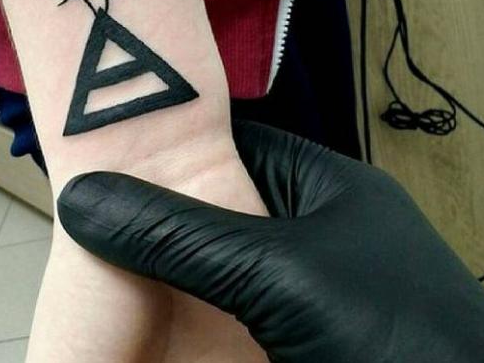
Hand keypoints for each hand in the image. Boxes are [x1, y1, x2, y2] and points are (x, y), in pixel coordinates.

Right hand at [58, 121, 483, 361]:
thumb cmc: (397, 337)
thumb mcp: (277, 273)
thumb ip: (180, 235)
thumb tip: (86, 199)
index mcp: (324, 188)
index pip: (230, 146)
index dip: (165, 151)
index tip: (104, 163)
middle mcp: (316, 232)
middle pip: (218, 212)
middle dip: (159, 222)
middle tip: (92, 226)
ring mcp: (309, 290)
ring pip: (219, 271)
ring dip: (170, 278)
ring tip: (106, 273)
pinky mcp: (299, 334)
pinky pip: (230, 316)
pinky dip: (193, 320)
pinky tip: (154, 325)